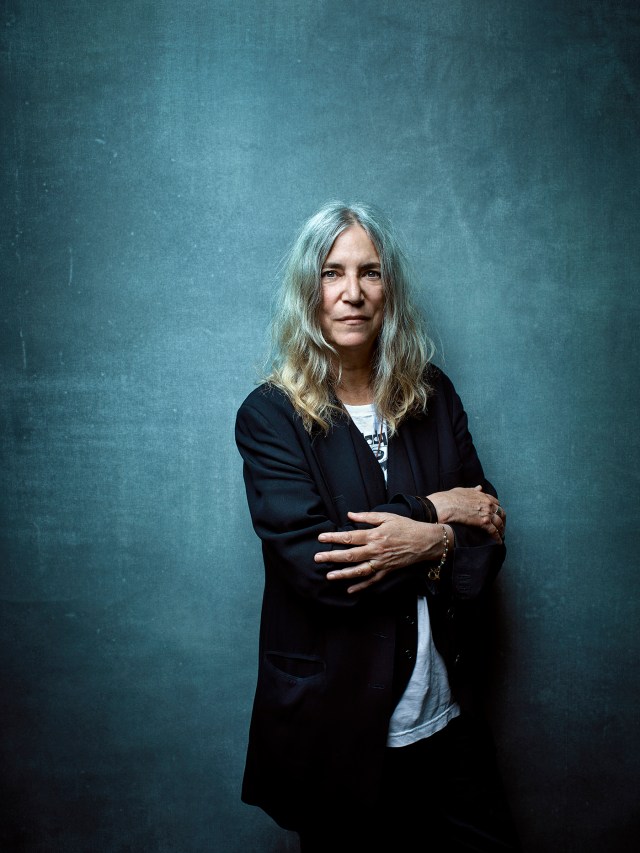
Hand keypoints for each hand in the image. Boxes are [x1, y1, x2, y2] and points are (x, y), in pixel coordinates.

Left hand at [315, 511, 448, 593]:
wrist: (425, 541)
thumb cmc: (406, 526)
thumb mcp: (387, 517)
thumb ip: (367, 517)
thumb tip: (350, 515)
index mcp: (375, 535)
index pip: (350, 537)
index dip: (334, 538)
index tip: (321, 538)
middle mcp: (376, 551)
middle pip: (350, 555)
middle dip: (332, 557)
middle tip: (317, 558)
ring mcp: (381, 563)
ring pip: (359, 571)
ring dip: (343, 574)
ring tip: (329, 576)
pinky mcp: (387, 571)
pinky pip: (372, 581)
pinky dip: (361, 586)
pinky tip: (350, 589)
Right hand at [428, 485, 505, 541]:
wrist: (444, 506)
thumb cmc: (449, 498)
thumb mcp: (462, 490)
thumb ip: (473, 490)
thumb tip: (479, 488)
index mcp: (482, 496)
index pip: (495, 502)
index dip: (497, 509)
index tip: (496, 514)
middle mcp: (487, 503)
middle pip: (500, 513)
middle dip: (502, 520)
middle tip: (501, 526)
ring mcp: (486, 513)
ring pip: (499, 522)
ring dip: (501, 529)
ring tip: (500, 535)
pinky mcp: (483, 523)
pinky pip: (494, 531)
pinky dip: (497, 537)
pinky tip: (498, 542)